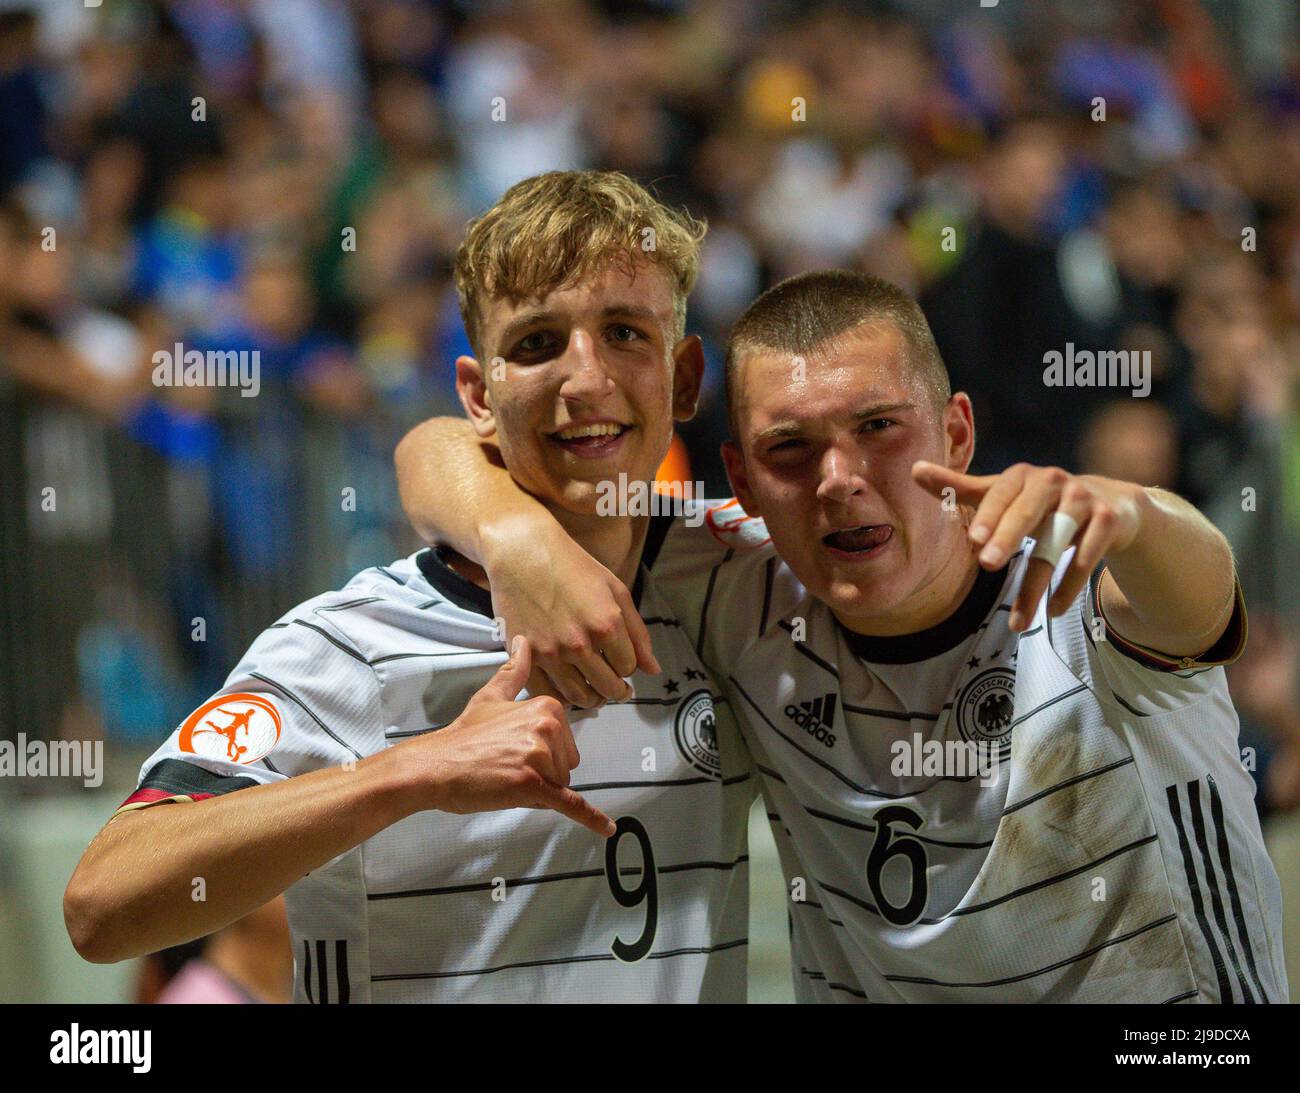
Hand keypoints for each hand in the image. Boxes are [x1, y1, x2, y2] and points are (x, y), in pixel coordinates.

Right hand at [407, 637, 614, 836]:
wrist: (435, 766)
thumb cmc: (463, 736)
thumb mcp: (491, 697)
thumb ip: (513, 671)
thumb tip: (523, 641)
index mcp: (547, 707)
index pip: (565, 742)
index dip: (542, 753)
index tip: (514, 749)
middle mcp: (548, 727)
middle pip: (565, 765)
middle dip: (541, 773)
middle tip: (506, 765)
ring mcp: (541, 756)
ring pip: (559, 786)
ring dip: (536, 790)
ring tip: (504, 778)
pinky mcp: (533, 785)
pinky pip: (569, 804)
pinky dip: (589, 818)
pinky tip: (607, 829)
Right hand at [482, 519, 660, 707]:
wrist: (522, 553)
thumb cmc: (571, 566)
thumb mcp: (615, 590)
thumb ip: (638, 633)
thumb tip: (653, 669)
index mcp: (606, 624)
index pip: (629, 668)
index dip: (628, 668)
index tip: (622, 664)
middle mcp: (579, 643)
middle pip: (608, 687)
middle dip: (616, 689)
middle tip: (615, 688)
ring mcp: (550, 652)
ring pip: (579, 697)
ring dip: (592, 699)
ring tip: (594, 694)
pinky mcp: (525, 657)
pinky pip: (546, 693)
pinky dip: (561, 698)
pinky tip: (567, 689)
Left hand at [913, 462, 1143, 630]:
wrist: (1111, 503)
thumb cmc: (1041, 501)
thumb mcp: (1004, 494)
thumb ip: (961, 488)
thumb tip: (915, 471)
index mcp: (1022, 476)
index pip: (1000, 493)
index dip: (988, 515)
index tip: (972, 540)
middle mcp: (1053, 482)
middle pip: (1028, 514)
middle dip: (1008, 538)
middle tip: (987, 563)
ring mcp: (1084, 500)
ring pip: (1056, 546)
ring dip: (1036, 586)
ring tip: (1016, 623)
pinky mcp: (1108, 521)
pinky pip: (1087, 559)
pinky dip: (1069, 587)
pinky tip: (1052, 611)